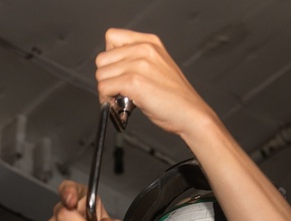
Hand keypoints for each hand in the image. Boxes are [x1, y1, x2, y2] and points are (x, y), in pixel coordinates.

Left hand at [95, 28, 215, 138]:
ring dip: (106, 90)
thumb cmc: (174, 96)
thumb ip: (136, 59)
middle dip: (106, 76)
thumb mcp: (156, 66)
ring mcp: (138, 65)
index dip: (109, 57)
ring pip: (101, 74)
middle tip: (117, 89)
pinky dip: (107, 100)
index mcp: (149, 42)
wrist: (190, 113)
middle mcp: (144, 49)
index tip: (117, 71)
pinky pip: (104, 88)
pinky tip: (119, 105)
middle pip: (102, 58)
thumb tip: (110, 67)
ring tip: (120, 99)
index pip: (111, 37)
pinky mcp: (134, 82)